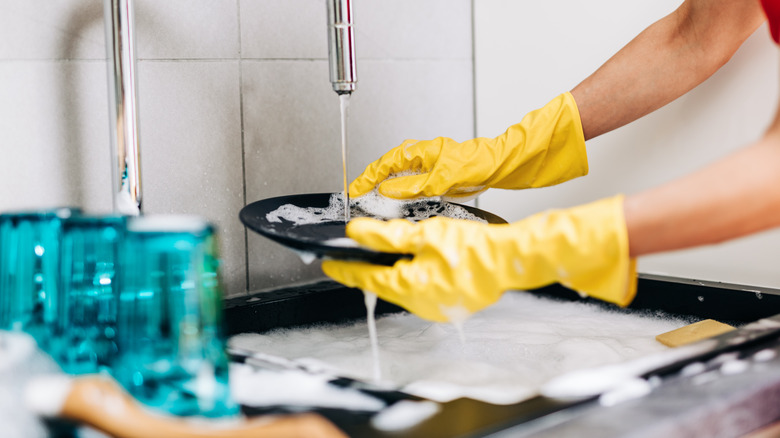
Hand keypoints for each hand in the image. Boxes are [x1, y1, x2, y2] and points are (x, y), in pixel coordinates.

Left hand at [323, 196, 636, 321]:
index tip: (328, 264)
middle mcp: (420, 304)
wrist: (511, 260)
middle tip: (352, 259)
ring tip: (381, 259)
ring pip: (403, 289)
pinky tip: (415, 266)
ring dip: (392, 274)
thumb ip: (386, 235)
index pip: (366, 277)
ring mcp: (436, 308)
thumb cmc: (473, 248)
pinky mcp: (450, 306)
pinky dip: (413, 279)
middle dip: (368, 271)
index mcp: (409, 287)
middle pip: (384, 285)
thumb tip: (356, 233)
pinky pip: (422, 292)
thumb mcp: (424, 234)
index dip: (345, 269)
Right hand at [349, 92, 588, 200]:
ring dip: (386, 187)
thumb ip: (413, 186)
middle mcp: (422, 156)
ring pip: (400, 175)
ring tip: (375, 201)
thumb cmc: (478, 163)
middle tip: (359, 196)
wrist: (503, 165)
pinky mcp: (439, 176)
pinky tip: (402, 202)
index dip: (366, 178)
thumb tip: (389, 189)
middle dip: (372, 181)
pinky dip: (402, 192)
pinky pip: (412, 183)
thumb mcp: (441, 179)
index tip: (354, 190)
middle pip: (388, 167)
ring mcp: (430, 165)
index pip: (384, 164)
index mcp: (419, 152)